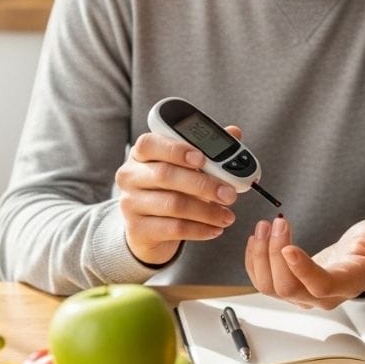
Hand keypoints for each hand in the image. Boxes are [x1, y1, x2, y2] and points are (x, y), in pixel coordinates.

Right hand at [114, 127, 241, 265]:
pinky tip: (215, 229)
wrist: (148, 230)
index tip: (202, 158)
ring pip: (173, 204)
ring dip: (207, 211)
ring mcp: (130, 203)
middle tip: (229, 194)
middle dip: (203, 184)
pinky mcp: (137, 229)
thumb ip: (208, 151)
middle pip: (166, 175)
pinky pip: (173, 228)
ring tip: (227, 216)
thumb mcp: (186, 170)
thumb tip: (234, 132)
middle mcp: (130, 176)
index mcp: (141, 154)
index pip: (150, 144)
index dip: (177, 150)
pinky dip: (199, 230)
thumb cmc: (170, 191)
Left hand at [245, 216, 364, 309]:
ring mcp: (303, 295)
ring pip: (270, 287)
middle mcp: (321, 297)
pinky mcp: (289, 288)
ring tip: (263, 226)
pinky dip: (254, 261)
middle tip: (275, 223)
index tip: (288, 246)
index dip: (302, 269)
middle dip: (274, 254)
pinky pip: (263, 282)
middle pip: (288, 288)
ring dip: (260, 257)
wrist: (362, 259)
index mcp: (346, 283)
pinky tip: (256, 239)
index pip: (320, 285)